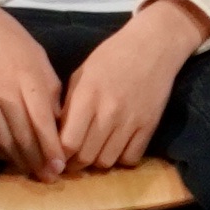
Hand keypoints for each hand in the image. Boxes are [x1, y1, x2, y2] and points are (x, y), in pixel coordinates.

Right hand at [0, 0, 65, 172]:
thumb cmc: (5, 34)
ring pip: (2, 139)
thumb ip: (48, 86)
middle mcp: (6, 91)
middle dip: (37, 160)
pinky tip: (3, 156)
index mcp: (29, 77)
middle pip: (23, 136)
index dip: (52, 148)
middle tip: (47, 177)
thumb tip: (58, 119)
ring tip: (28, 170)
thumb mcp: (36, 54)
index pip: (43, 121)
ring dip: (16, 159)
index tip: (60, 166)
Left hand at [55, 2, 203, 173]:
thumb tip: (57, 135)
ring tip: (95, 152)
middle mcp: (108, 112)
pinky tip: (117, 147)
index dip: (59, 155)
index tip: (56, 155)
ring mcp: (131, 121)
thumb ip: (69, 105)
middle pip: (86, 157)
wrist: (153, 45)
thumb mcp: (82, 74)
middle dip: (75, 163)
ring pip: (107, 162)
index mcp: (87, 97)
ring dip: (97, 162)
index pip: (67, 143)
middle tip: (72, 159)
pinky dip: (121, 158)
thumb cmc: (112, 56)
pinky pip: (131, 158)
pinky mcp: (149, 126)